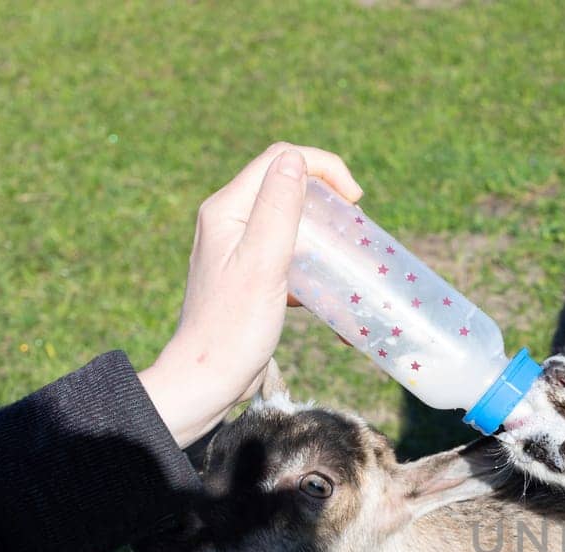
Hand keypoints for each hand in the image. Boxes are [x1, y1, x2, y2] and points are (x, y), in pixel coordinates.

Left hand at [139, 143, 362, 445]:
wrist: (208, 379)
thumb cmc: (234, 326)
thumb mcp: (262, 264)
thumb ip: (277, 208)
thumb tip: (295, 159)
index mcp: (227, 210)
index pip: (280, 160)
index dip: (324, 167)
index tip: (356, 201)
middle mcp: (229, 221)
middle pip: (286, 185)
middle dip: (327, 198)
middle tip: (355, 227)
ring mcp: (238, 248)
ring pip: (290, 220)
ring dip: (322, 234)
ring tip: (344, 259)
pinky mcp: (248, 275)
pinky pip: (286, 253)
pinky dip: (311, 265)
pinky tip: (322, 292)